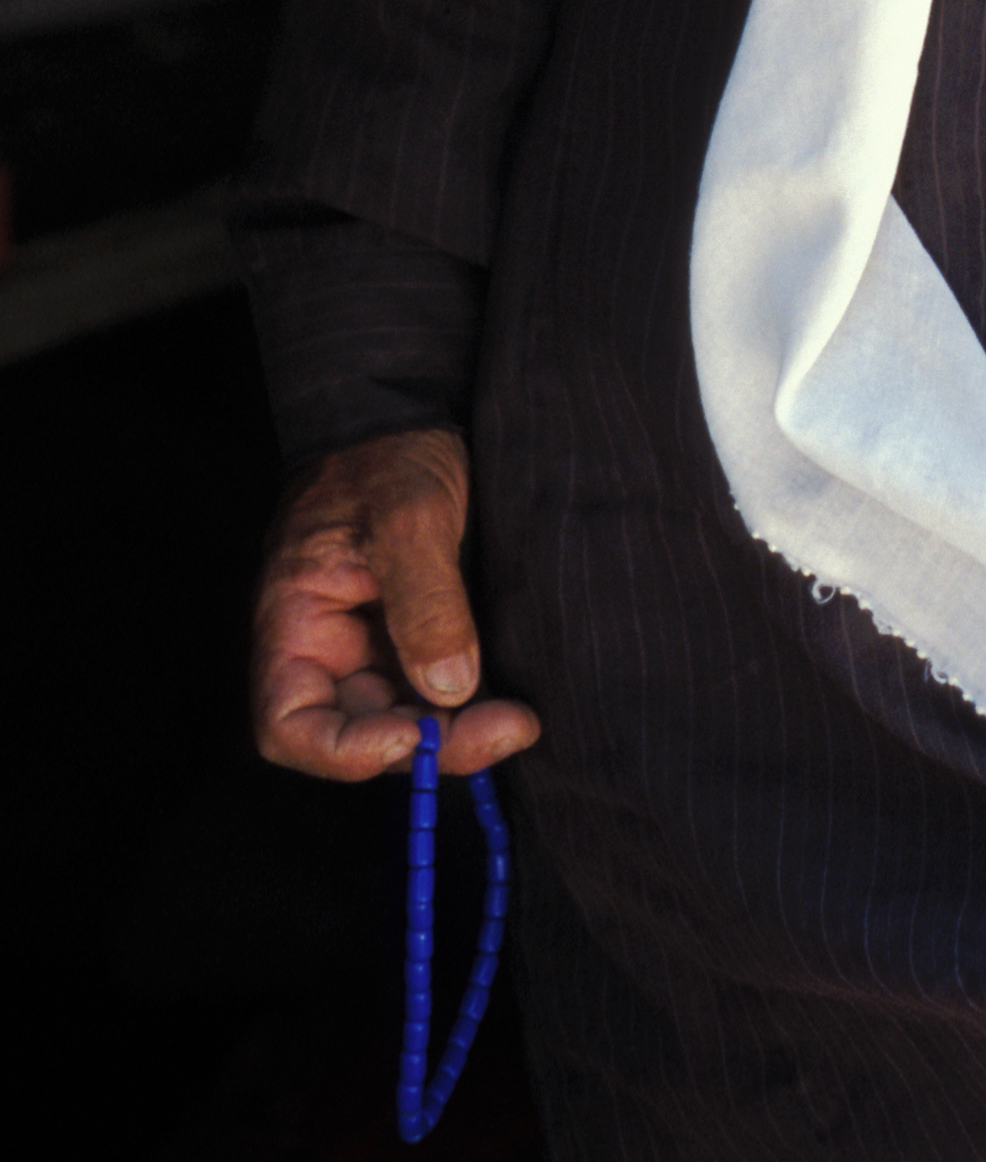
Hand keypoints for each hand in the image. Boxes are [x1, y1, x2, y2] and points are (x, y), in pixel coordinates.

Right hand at [250, 423, 540, 784]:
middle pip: (362, 733)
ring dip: (459, 731)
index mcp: (295, 625)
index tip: (412, 736)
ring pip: (408, 719)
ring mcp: (375, 646)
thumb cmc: (390, 452)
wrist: (418, 410)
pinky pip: (438, 689)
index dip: (343, 751)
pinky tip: (514, 700)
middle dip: (429, 745)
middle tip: (505, 728)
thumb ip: (424, 599)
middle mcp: (330, 649)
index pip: (290, 725)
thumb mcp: (406, 514)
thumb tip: (450, 687)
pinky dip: (472, 704)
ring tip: (519, 720)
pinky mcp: (420, 636)